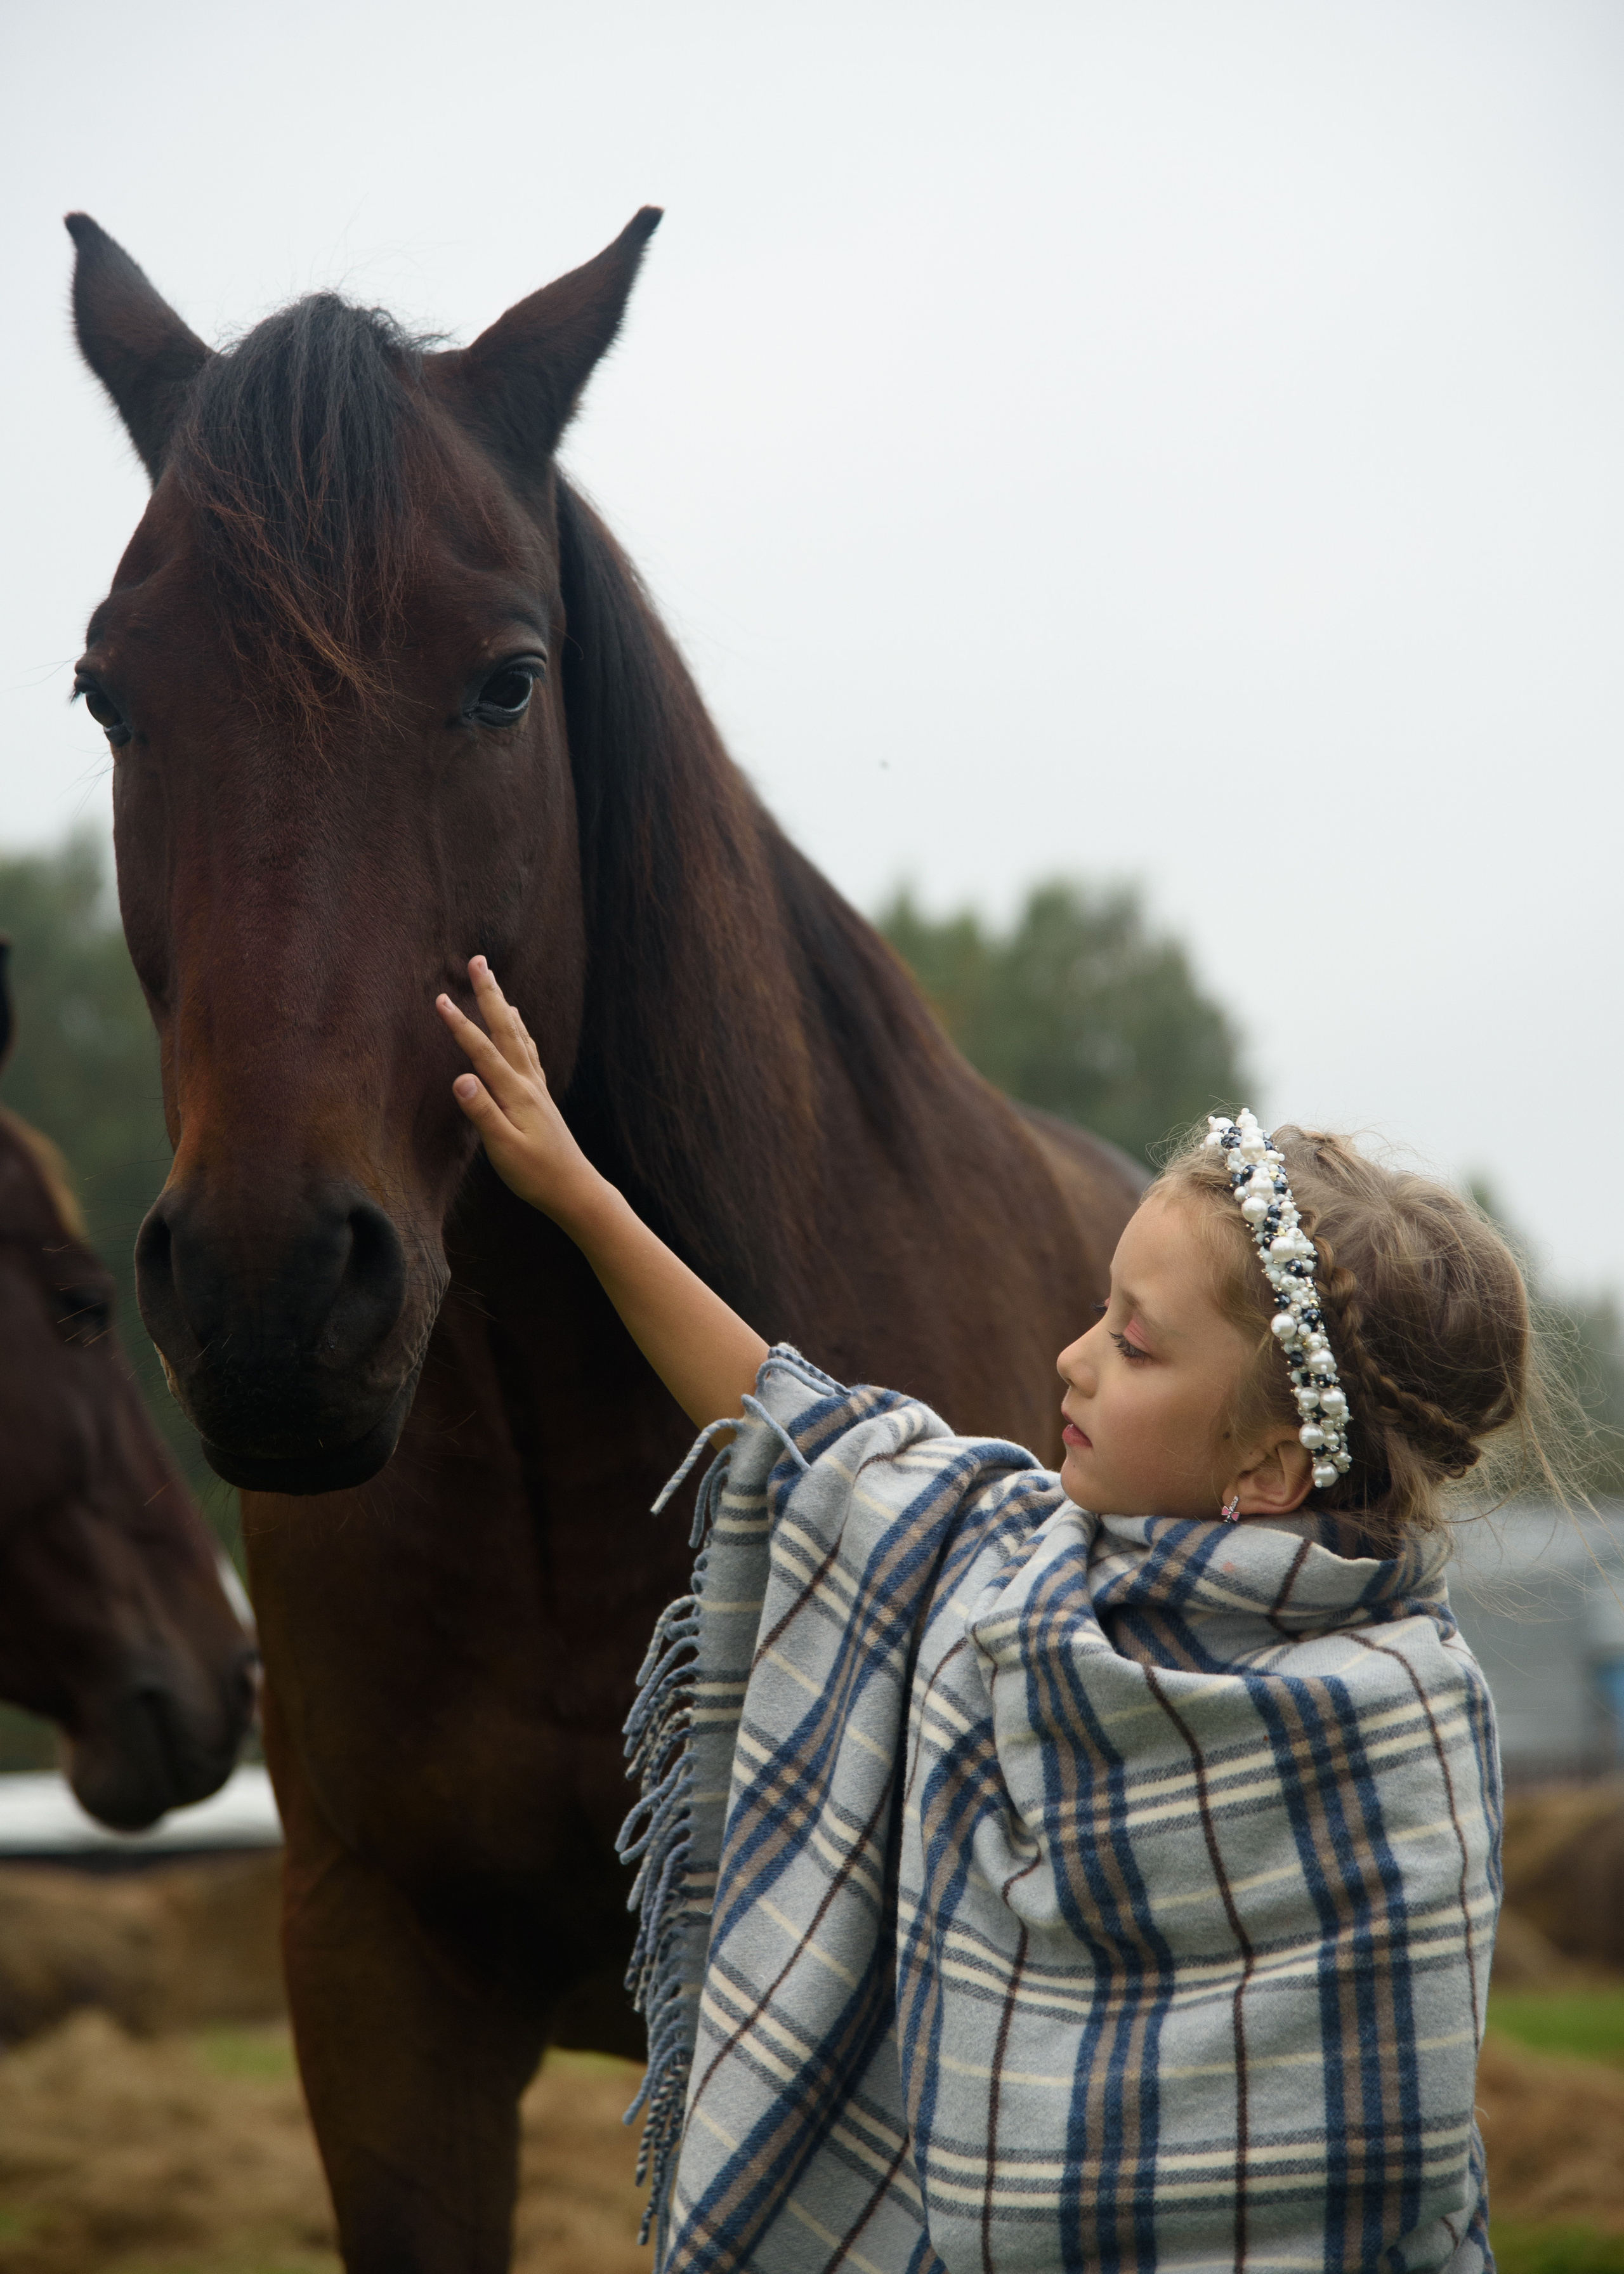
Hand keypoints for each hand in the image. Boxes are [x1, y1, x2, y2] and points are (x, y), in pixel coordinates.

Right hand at [435, 959, 603, 1224]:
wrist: (574, 1189)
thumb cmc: (536, 1174)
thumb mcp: (504, 1148)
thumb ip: (482, 1112)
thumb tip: (460, 1077)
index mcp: (515, 1093)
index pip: (481, 1052)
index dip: (460, 1025)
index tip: (440, 999)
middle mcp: (528, 1082)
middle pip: (506, 1029)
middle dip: (490, 994)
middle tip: (478, 962)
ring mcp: (537, 1088)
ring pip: (519, 1037)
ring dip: (504, 1007)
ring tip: (495, 984)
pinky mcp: (540, 1097)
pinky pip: (529, 1053)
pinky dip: (521, 1032)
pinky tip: (520, 1028)